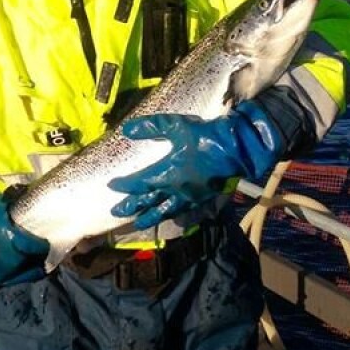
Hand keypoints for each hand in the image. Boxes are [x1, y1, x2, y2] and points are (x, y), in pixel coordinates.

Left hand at [108, 99, 288, 229]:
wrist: (237, 148)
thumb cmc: (206, 136)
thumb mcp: (176, 126)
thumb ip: (150, 127)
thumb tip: (125, 130)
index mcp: (168, 174)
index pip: (140, 183)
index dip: (125, 185)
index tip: (112, 185)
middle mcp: (176, 191)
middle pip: (149, 202)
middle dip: (132, 208)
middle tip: (117, 212)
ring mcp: (190, 198)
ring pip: (166, 212)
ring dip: (150, 218)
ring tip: (138, 223)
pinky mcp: (203, 199)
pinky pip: (187, 213)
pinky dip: (177, 218)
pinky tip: (173, 220)